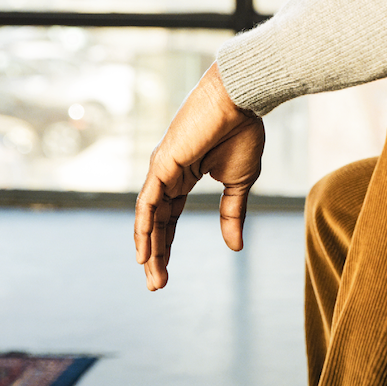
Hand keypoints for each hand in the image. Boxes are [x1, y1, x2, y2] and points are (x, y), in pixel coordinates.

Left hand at [133, 62, 264, 290]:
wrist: (241, 101)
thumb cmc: (242, 131)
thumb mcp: (239, 182)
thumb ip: (231, 213)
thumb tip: (234, 247)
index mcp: (184, 176)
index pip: (169, 218)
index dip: (167, 245)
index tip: (167, 274)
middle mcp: (167, 175)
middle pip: (156, 222)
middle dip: (156, 254)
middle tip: (157, 285)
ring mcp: (161, 169)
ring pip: (149, 217)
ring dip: (149, 248)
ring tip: (151, 277)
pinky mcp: (162, 164)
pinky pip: (148, 203)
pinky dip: (144, 227)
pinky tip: (143, 252)